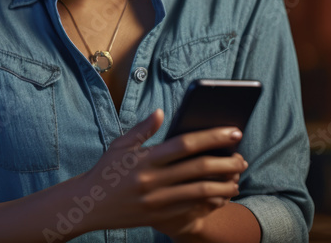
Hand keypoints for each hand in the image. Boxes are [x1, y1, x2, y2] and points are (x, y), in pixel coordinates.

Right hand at [75, 109, 247, 236]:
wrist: (88, 205)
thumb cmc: (106, 172)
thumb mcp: (120, 146)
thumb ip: (143, 129)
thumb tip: (161, 112)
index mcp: (145, 159)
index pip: (185, 144)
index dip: (212, 137)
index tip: (233, 131)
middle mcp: (152, 180)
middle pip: (198, 168)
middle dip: (225, 162)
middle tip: (242, 158)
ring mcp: (156, 201)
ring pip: (199, 192)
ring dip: (223, 185)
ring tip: (236, 179)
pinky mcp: (158, 217)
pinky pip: (190, 209)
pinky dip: (209, 202)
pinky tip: (221, 196)